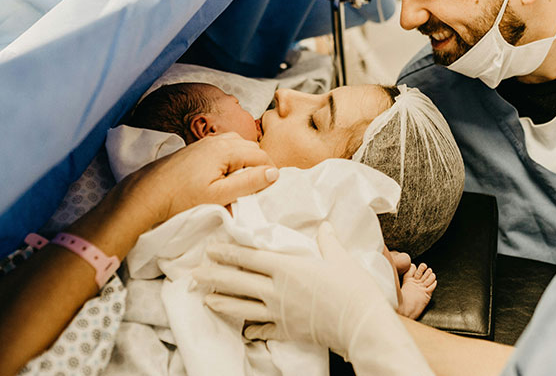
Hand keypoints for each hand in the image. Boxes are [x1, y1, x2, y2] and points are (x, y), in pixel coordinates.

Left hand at [126, 132, 277, 224]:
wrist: (147, 194)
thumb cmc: (182, 197)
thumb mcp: (219, 195)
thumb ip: (249, 183)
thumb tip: (274, 173)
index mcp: (226, 149)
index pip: (261, 155)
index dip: (270, 172)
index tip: (270, 190)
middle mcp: (217, 140)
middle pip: (251, 147)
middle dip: (259, 165)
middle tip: (258, 188)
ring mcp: (206, 143)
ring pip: (238, 146)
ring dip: (246, 161)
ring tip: (243, 183)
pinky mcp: (197, 149)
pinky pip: (225, 148)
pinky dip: (233, 159)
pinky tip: (226, 175)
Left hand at [196, 222, 432, 375]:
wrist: (361, 324)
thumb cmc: (352, 288)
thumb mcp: (340, 258)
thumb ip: (327, 241)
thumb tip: (325, 225)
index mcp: (287, 268)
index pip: (250, 258)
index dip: (228, 252)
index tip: (210, 249)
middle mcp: (277, 290)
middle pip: (239, 281)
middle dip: (214, 276)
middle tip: (194, 273)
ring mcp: (279, 313)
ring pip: (243, 306)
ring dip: (222, 302)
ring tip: (206, 299)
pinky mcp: (287, 330)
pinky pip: (263, 329)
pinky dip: (251, 328)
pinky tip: (243, 329)